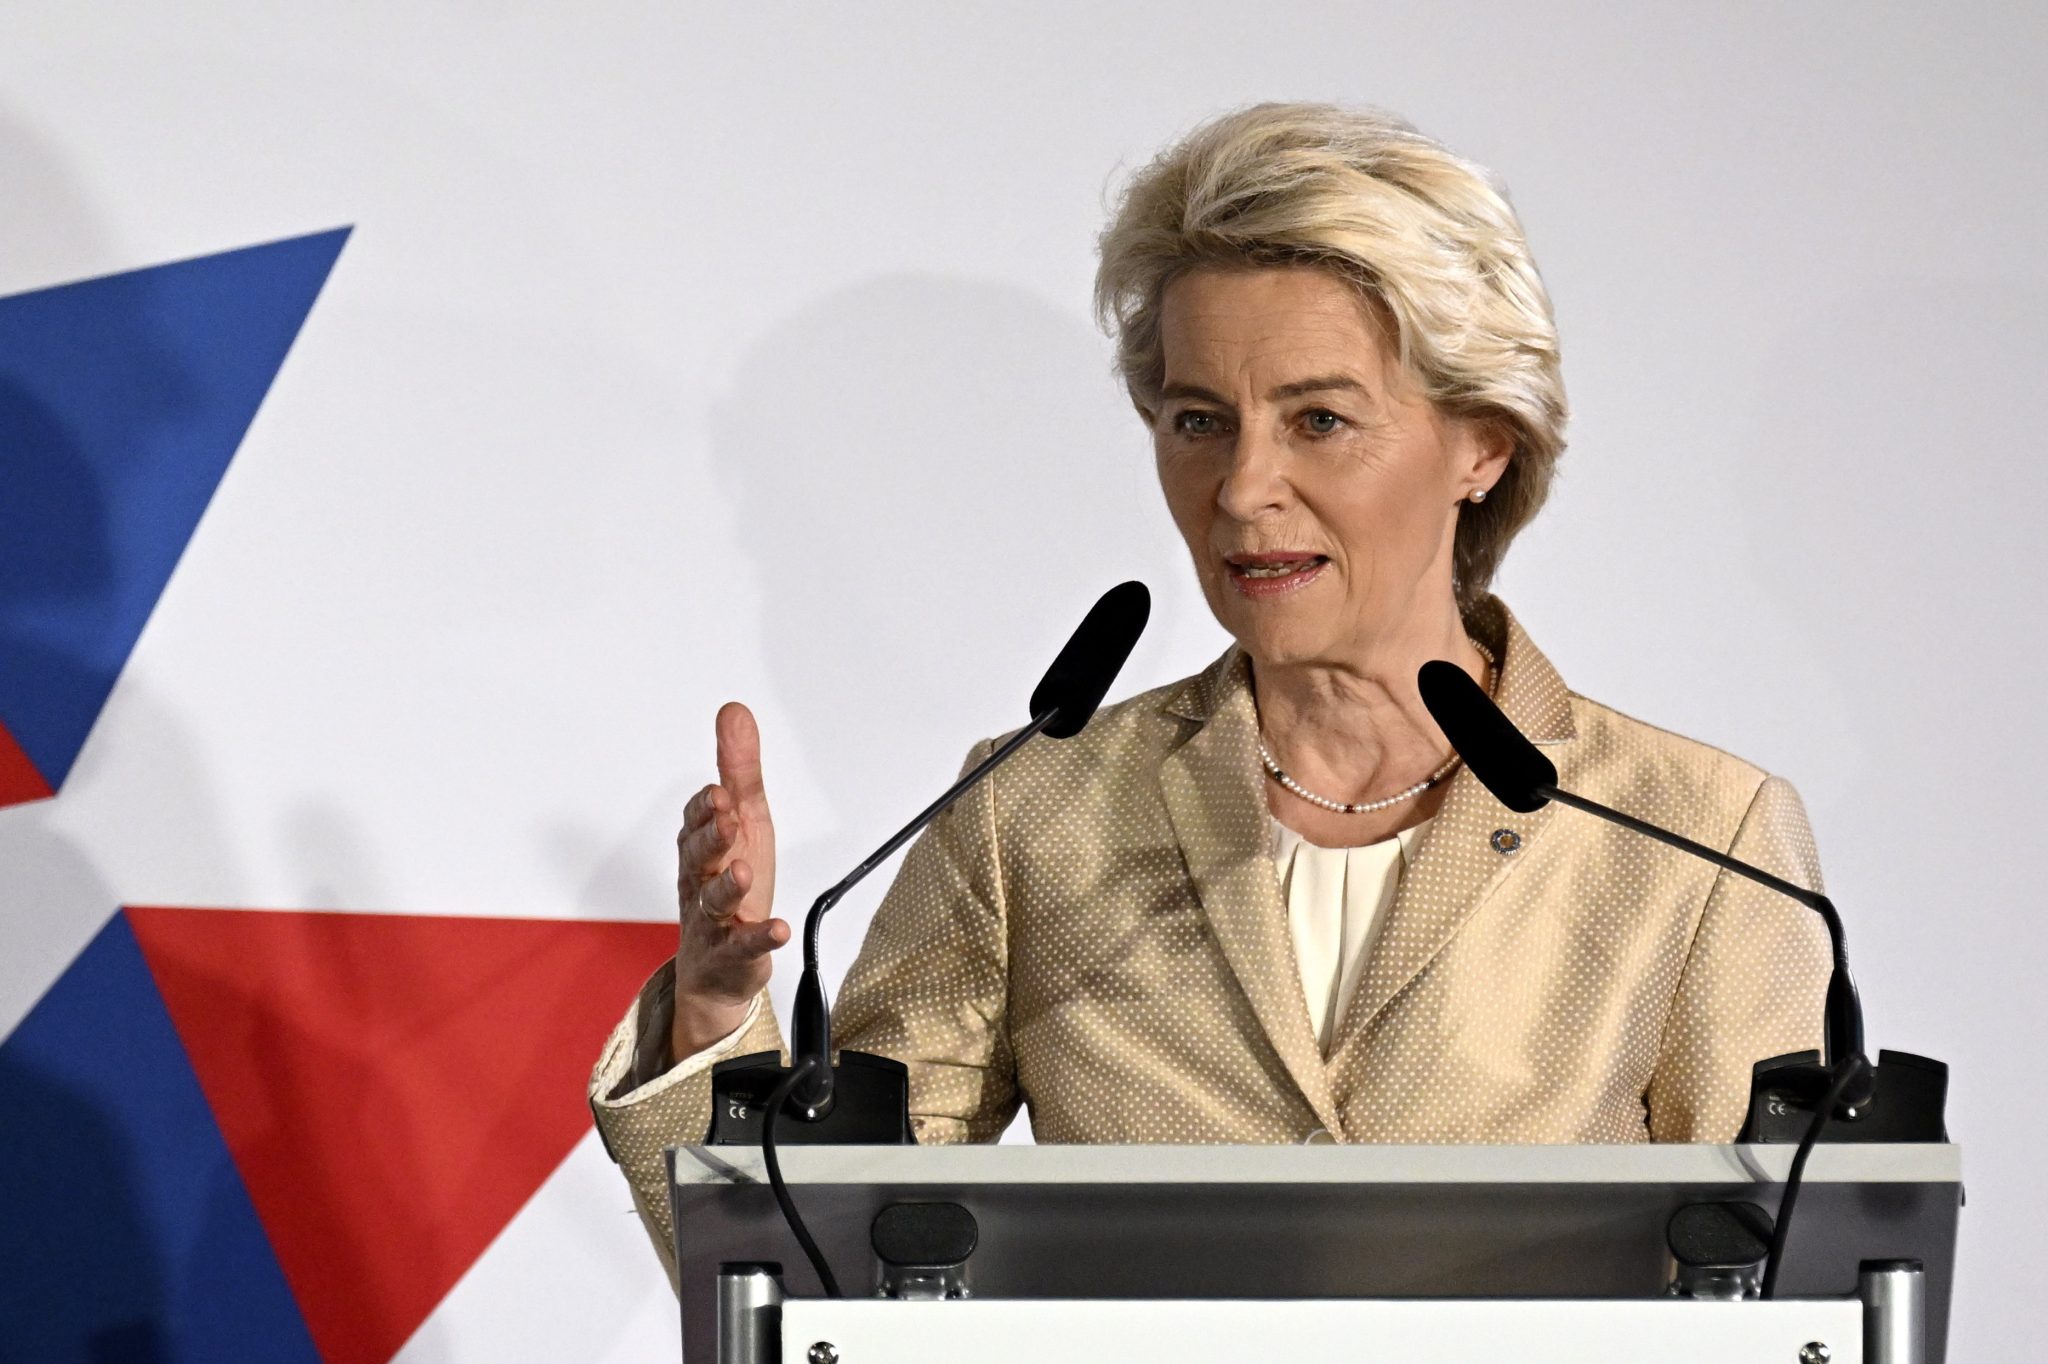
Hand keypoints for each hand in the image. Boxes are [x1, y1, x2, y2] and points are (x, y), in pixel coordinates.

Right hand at [671, 701, 788, 1058]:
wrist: (718, 967)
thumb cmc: (731, 883)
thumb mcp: (743, 822)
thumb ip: (738, 771)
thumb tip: (734, 711)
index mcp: (700, 848)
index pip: (695, 822)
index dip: (705, 809)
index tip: (719, 793)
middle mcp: (700, 881)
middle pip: (698, 857)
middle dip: (711, 836)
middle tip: (727, 817)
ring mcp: (715, 921)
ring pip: (714, 901)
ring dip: (727, 885)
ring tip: (743, 872)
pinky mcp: (735, 954)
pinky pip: (744, 946)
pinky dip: (760, 938)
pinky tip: (777, 929)